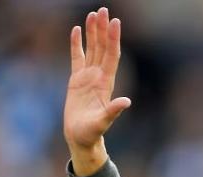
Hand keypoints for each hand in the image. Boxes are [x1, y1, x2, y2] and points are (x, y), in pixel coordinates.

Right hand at [63, 7, 130, 176]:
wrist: (81, 138)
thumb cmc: (92, 133)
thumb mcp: (103, 122)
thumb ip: (113, 111)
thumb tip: (126, 101)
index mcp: (106, 83)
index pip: (111, 55)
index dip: (113, 39)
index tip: (115, 22)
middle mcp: (99, 77)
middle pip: (102, 47)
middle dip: (103, 29)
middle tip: (104, 10)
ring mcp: (88, 77)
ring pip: (91, 49)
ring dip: (93, 32)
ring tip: (93, 14)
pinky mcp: (76, 80)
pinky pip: (76, 57)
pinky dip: (76, 43)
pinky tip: (76, 30)